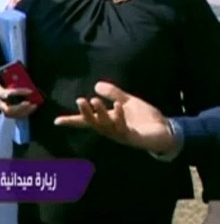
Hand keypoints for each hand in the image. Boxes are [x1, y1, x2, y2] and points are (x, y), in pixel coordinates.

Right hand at [0, 79, 37, 118]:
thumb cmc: (2, 82)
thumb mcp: (5, 76)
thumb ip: (12, 75)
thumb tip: (24, 70)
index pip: (10, 94)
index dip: (21, 92)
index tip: (31, 91)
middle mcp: (0, 103)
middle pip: (10, 109)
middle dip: (21, 107)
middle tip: (31, 103)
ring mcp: (3, 109)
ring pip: (14, 114)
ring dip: (25, 111)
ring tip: (35, 105)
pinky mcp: (8, 113)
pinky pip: (17, 115)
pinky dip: (25, 112)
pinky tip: (32, 108)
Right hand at [53, 82, 174, 153]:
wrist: (167, 131)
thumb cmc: (146, 118)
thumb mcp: (128, 101)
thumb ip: (114, 93)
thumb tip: (96, 85)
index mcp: (108, 121)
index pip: (86, 121)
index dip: (71, 121)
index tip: (56, 121)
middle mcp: (111, 129)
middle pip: (93, 123)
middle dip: (85, 113)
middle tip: (80, 100)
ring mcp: (121, 135)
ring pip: (105, 126)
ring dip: (99, 114)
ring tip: (94, 100)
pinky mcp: (133, 137)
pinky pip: (123, 128)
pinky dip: (119, 116)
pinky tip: (118, 105)